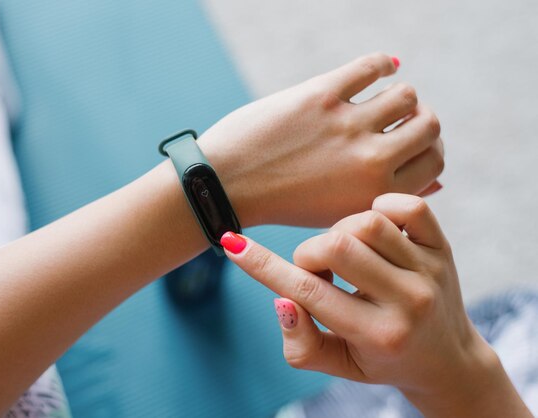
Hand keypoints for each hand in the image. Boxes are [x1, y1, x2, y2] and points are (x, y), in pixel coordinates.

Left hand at [199, 53, 443, 227]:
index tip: (415, 141)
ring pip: (405, 94)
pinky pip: (370, 66)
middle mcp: (369, 159)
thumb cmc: (283, 201)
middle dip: (421, 120)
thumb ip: (386, 199)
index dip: (430, 148)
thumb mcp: (340, 214)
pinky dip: (382, 64)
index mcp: (375, 194)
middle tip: (404, 118)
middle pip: (428, 124)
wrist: (226, 185)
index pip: (434, 161)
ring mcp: (346, 124)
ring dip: (400, 95)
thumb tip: (436, 180)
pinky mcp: (320, 94)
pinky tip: (380, 69)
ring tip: (384, 98)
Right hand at [221, 194, 531, 417]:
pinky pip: (411, 208)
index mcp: (378, 334)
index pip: (309, 293)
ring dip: (341, 230)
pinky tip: (371, 225)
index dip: (263, 267)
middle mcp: (409, 301)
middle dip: (310, 252)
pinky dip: (383, 206)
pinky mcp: (443, 249)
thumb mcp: (337, 365)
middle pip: (339, 246)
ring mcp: (430, 271)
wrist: (447, 360)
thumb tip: (282, 300)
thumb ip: (301, 342)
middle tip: (315, 268)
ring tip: (343, 251)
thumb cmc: (381, 360)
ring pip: (368, 222)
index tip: (233, 244)